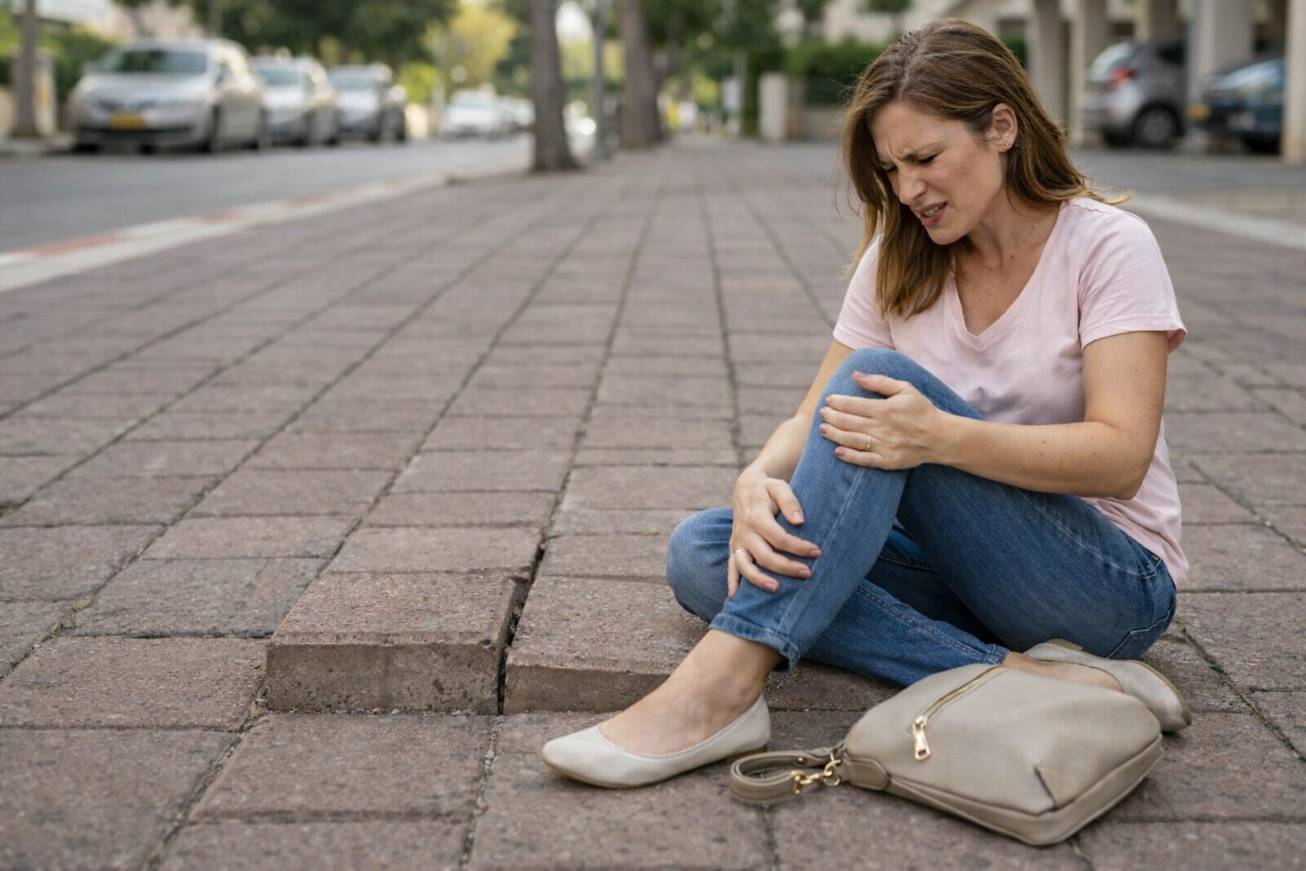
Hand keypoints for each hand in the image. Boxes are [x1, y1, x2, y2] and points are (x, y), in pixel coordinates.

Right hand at [727, 469, 821, 597]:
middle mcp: (744, 532)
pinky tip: (734, 598)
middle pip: (764, 555)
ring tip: (776, 589)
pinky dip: (732, 582)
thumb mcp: (779, 487)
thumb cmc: (767, 489)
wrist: (745, 488)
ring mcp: (737, 542)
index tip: (817, 551)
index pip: (779, 537)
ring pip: (744, 565)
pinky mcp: (734, 548)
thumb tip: (799, 521)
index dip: (798, 547)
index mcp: (756, 516)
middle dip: (786, 566)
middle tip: (807, 573)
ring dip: (758, 579)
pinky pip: (731, 567)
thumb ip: (790, 501)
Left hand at [818, 371, 945, 469]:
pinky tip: (837, 452)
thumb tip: (855, 375)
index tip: (829, 400)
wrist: (940, 437)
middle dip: (831, 417)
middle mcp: (881, 428)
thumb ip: (879, 381)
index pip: (853, 405)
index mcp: (884, 409)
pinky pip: (864, 460)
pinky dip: (849, 456)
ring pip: (851, 440)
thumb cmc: (921, 410)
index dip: (837, 402)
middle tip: (822, 413)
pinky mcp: (887, 461)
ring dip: (834, 434)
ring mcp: (883, 446)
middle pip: (848, 422)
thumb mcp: (905, 389)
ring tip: (822, 429)